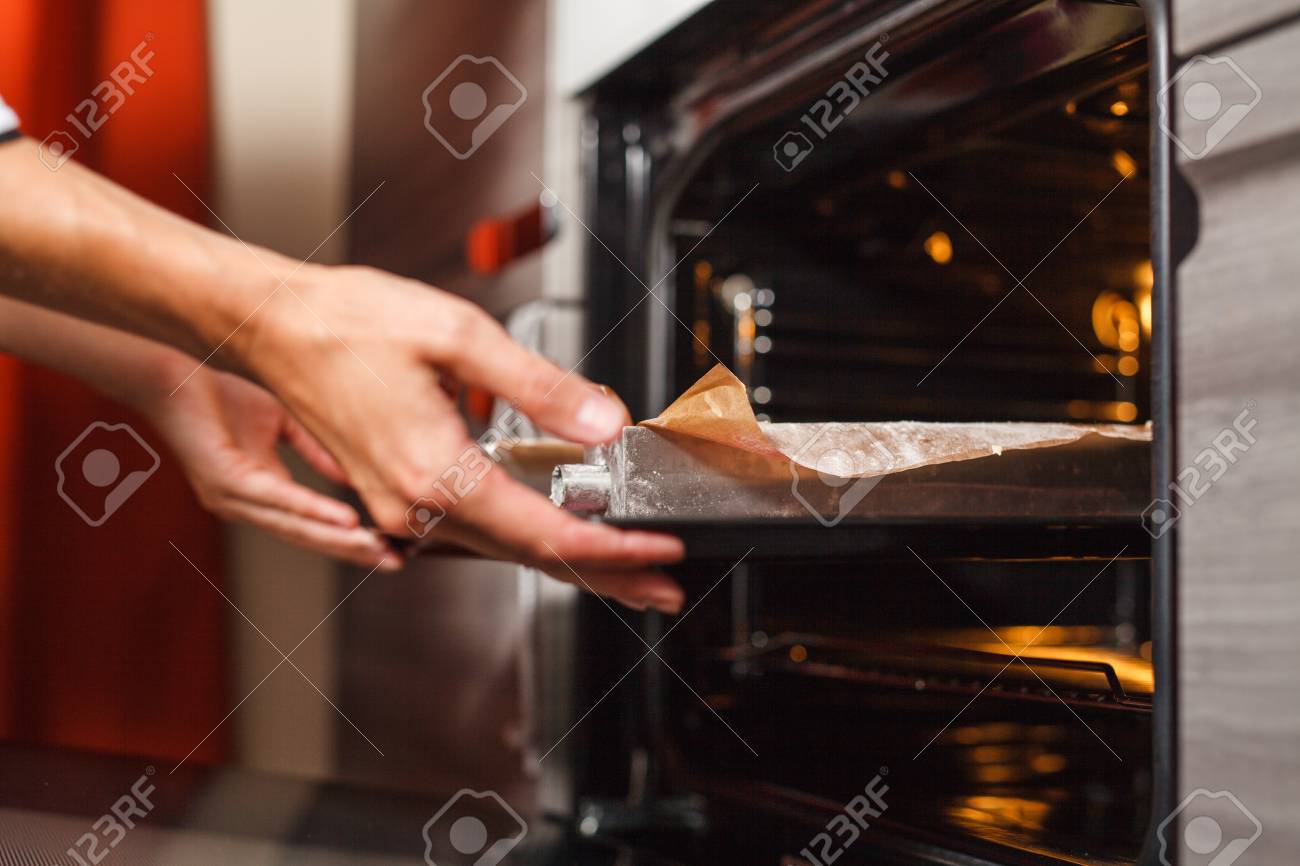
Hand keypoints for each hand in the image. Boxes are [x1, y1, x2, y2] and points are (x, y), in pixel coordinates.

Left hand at [141, 362, 402, 570]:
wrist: (171, 378)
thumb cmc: (220, 397)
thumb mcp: (281, 424)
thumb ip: (313, 451)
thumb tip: (351, 474)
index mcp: (259, 494)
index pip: (310, 525)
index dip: (348, 539)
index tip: (389, 549)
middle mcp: (244, 506)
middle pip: (307, 537)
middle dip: (353, 552)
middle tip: (394, 565)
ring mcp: (232, 498)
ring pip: (295, 527)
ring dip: (340, 541)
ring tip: (375, 549)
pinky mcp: (225, 481)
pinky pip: (278, 500)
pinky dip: (314, 511)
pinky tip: (344, 520)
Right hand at [239, 265, 684, 612]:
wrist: (269, 325)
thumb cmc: (344, 324)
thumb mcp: (458, 336)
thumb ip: (539, 385)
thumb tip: (602, 420)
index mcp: (435, 473)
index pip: (546, 533)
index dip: (613, 548)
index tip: (659, 551)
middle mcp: (414, 507)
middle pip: (531, 557)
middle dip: (606, 572)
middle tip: (661, 583)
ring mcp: (398, 509)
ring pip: (503, 551)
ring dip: (569, 562)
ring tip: (624, 570)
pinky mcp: (392, 497)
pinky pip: (474, 533)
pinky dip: (524, 541)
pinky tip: (552, 537)